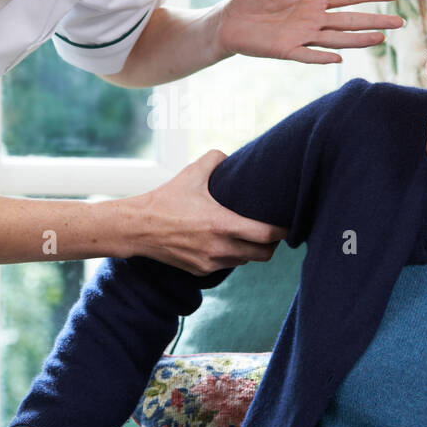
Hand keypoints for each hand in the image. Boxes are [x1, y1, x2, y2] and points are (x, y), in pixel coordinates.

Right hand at [124, 149, 286, 274]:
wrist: (138, 228)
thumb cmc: (165, 199)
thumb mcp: (192, 173)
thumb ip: (216, 159)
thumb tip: (231, 155)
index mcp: (221, 224)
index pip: (266, 235)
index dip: (282, 231)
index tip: (288, 224)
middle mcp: (219, 248)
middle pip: (263, 255)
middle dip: (272, 245)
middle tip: (272, 232)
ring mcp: (210, 263)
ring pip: (245, 261)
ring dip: (251, 250)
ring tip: (249, 235)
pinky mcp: (200, 271)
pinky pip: (227, 266)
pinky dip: (232, 256)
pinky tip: (227, 242)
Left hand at [218, 0, 402, 63]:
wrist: (228, 17)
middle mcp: (313, 19)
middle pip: (350, 20)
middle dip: (375, 20)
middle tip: (400, 22)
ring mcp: (302, 36)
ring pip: (337, 38)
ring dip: (358, 39)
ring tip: (381, 38)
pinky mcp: (287, 50)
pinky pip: (308, 55)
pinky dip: (322, 57)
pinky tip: (338, 58)